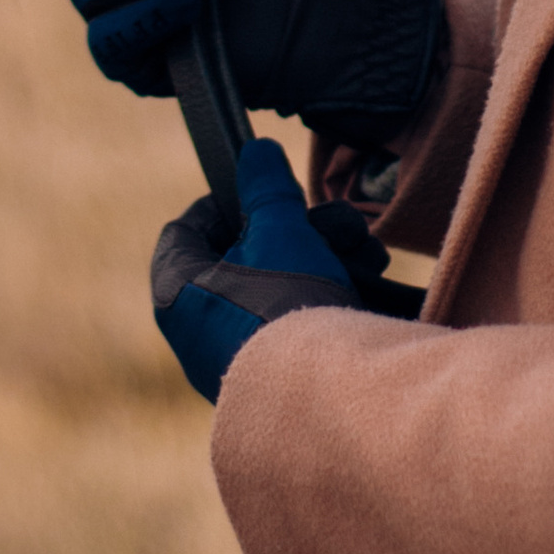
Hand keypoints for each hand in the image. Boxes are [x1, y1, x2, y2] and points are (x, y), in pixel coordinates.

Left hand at [152, 137, 397, 402]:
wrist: (328, 400)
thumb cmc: (288, 308)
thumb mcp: (280, 231)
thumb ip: (266, 188)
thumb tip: (255, 153)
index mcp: (178, 293)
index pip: (185, 230)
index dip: (225, 200)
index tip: (263, 188)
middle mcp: (200, 331)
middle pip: (248, 257)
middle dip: (303, 231)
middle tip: (340, 225)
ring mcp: (238, 359)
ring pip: (282, 286)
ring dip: (329, 258)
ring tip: (369, 253)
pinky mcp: (277, 378)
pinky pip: (299, 324)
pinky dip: (331, 298)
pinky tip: (375, 283)